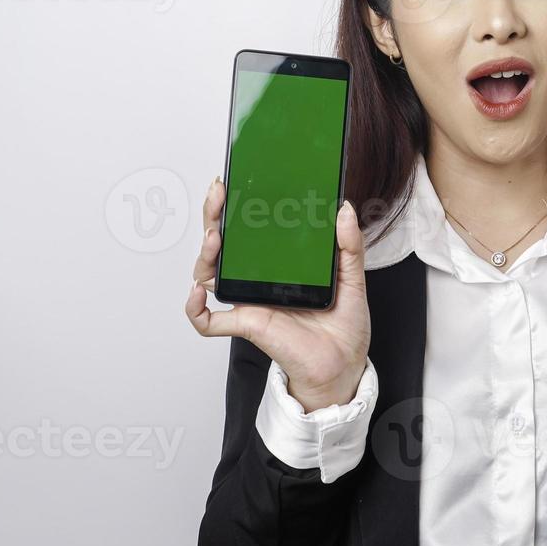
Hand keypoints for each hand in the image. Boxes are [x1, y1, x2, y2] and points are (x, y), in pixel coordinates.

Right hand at [186, 178, 371, 412]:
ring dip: (205, 254)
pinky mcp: (248, 325)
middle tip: (218, 194)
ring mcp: (249, 301)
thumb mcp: (352, 278)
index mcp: (278, 263)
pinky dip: (194, 309)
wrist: (344, 364)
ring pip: (209, 274)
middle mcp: (257, 279)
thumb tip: (345, 209)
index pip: (249, 229)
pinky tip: (196, 293)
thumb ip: (349, 245)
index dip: (236, 206)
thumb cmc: (343, 326)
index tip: (235, 181)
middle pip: (222, 244)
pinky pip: (209, 321)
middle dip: (213, 216)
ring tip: (214, 238)